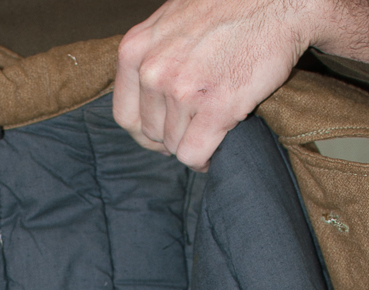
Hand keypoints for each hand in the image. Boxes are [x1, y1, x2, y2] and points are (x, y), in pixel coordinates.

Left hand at [113, 0, 368, 171]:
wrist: (279, 0)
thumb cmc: (229, 7)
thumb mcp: (172, 22)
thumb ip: (153, 54)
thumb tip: (144, 93)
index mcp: (136, 49)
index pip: (125, 115)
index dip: (146, 130)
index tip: (163, 132)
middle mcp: (153, 70)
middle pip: (152, 134)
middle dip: (173, 135)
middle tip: (196, 124)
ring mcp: (183, 90)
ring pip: (175, 146)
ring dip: (194, 142)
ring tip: (215, 120)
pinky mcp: (215, 107)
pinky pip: (194, 155)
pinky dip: (205, 158)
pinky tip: (217, 147)